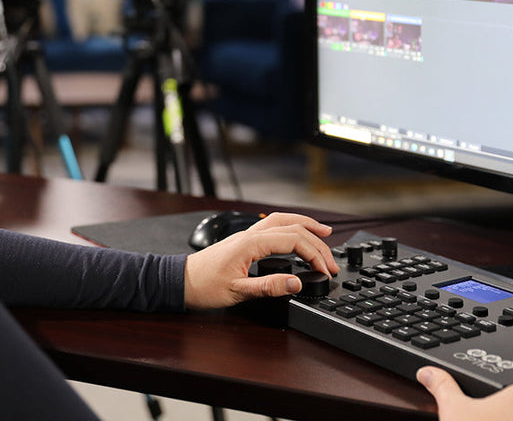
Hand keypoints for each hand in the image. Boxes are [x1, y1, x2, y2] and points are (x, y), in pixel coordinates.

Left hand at [183, 212, 338, 309]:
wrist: (180, 281)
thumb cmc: (203, 286)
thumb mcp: (237, 292)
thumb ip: (269, 286)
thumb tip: (296, 283)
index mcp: (250, 243)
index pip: (292, 240)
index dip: (314, 254)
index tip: (326, 270)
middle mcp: (249, 235)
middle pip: (290, 227)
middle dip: (315, 240)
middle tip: (332, 259)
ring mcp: (245, 236)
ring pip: (281, 221)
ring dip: (304, 225)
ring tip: (323, 233)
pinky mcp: (242, 242)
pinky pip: (272, 227)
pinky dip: (289, 228)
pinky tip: (294, 236)